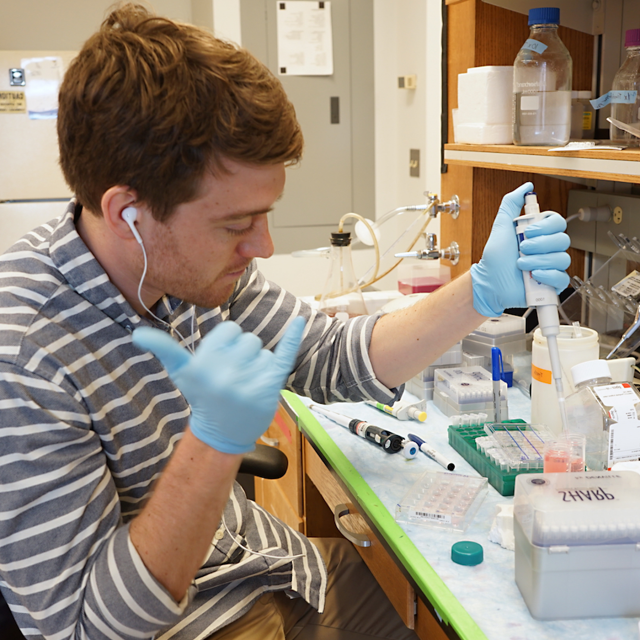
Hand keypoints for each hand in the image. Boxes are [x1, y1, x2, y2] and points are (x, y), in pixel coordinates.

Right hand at [132, 317, 304, 453]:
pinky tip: (300, 322)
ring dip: (257, 362)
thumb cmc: (203, 396)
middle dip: (242, 353)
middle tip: (233, 375)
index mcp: (204, 363)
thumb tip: (137, 333)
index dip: (226, 343)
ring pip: (263, 350)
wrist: (223, 431)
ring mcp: (250, 380)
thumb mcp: (180, 372)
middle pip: (249, 339)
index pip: (230, 330)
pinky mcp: (272, 385)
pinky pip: (285, 354)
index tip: (220, 361)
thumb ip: (163, 349)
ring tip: (246, 383)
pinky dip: (293, 337)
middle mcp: (226, 372)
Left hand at [470, 182, 570, 316]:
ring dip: (538, 261)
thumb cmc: (495, 258)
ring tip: (521, 265)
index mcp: (539, 234)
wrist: (489, 283)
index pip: (558, 222)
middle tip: (522, 249)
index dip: (546, 226)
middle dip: (540, 245)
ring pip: (562, 258)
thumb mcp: (501, 227)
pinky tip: (533, 276)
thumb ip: (511, 204)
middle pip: (563, 239)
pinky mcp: (552, 283)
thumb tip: (525, 186)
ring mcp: (551, 266)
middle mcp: (548, 248)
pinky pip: (562, 277)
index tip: (528, 231)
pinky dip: (547, 275)